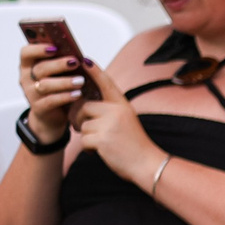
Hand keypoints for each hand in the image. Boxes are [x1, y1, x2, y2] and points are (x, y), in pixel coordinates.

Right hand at [17, 41, 85, 137]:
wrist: (52, 113)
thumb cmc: (58, 86)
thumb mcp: (58, 72)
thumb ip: (61, 60)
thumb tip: (76, 53)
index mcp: (28, 65)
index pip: (26, 52)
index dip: (38, 49)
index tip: (55, 47)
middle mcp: (26, 78)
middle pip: (40, 68)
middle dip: (58, 64)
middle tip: (75, 62)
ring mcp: (31, 94)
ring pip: (45, 85)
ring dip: (64, 82)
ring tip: (81, 81)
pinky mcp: (38, 108)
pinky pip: (51, 101)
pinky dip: (65, 97)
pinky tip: (78, 94)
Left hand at [72, 64, 162, 185]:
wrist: (147, 165)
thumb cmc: (134, 145)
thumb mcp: (125, 121)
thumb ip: (108, 111)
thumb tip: (82, 106)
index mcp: (122, 105)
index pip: (106, 83)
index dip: (95, 71)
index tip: (84, 59)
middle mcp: (116, 111)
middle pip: (83, 106)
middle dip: (77, 117)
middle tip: (80, 126)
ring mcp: (109, 125)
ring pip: (82, 125)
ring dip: (85, 135)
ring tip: (98, 142)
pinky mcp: (102, 139)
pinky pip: (83, 140)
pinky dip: (87, 148)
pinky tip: (98, 151)